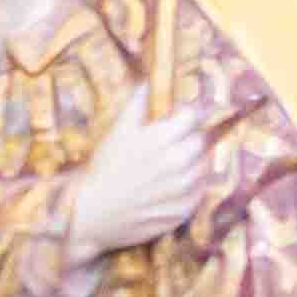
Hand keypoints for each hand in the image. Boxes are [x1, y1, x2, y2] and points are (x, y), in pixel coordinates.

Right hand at [62, 99, 210, 260]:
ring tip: (172, 164)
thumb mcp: (117, 134)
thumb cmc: (103, 171)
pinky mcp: (185, 209)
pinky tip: (173, 184)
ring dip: (195, 161)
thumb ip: (136, 107)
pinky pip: (201, 191)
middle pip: (203, 140)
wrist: (90, 215)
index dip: (190, 114)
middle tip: (177, 142)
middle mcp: (179, 163)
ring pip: (205, 165)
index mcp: (163, 139)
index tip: (185, 116)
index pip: (195, 116)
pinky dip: (193, 185)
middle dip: (193, 137)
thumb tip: (147, 81)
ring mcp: (184, 188)